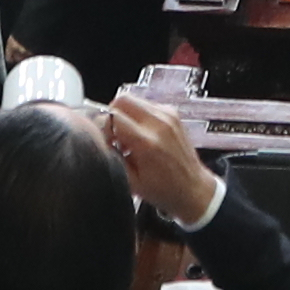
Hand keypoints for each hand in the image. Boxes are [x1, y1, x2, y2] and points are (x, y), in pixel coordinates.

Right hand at [106, 87, 219, 231]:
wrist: (192, 189)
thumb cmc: (164, 189)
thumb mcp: (130, 181)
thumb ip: (110, 157)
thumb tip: (96, 139)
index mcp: (147, 142)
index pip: (112, 116)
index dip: (101, 127)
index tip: (103, 140)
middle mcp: (159, 123)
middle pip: (121, 99)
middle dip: (111, 115)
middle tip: (113, 135)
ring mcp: (168, 115)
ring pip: (133, 99)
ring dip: (124, 115)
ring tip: (128, 138)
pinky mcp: (172, 113)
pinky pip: (145, 105)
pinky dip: (137, 116)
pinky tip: (140, 135)